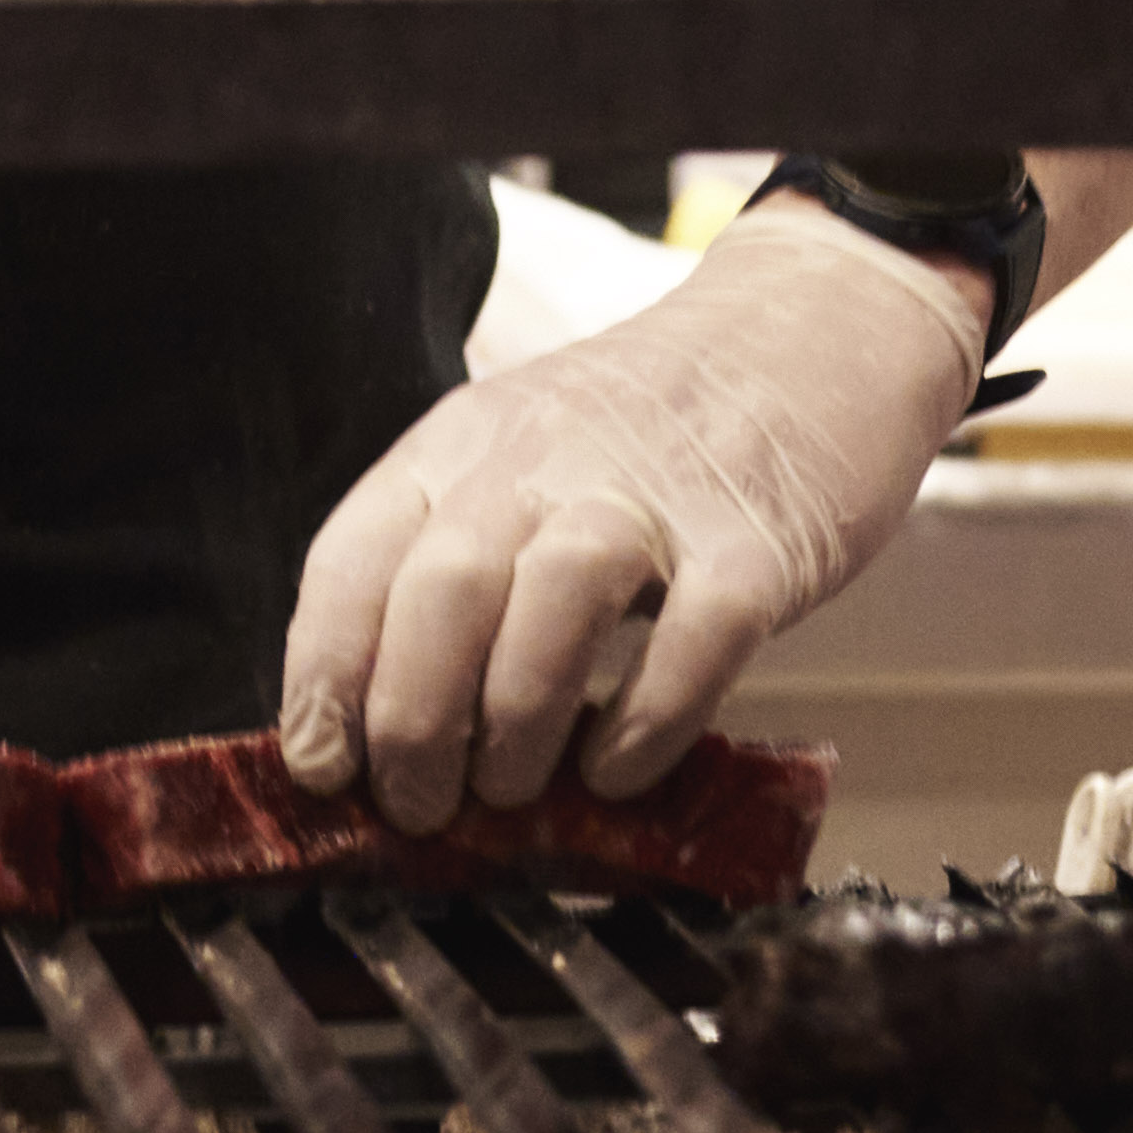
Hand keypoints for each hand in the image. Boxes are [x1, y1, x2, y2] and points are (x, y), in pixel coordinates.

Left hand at [273, 200, 985, 829]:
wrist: (814, 326)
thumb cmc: (649, 426)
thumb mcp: (522, 462)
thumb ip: (461, 568)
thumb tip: (385, 729)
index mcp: (463, 444)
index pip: (355, 557)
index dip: (322, 673)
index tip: (318, 766)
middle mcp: (544, 460)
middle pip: (444, 588)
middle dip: (410, 721)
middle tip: (418, 806)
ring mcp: (656, 496)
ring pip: (556, 600)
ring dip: (516, 719)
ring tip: (513, 793)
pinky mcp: (756, 541)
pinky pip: (697, 635)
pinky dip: (649, 719)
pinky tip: (620, 771)